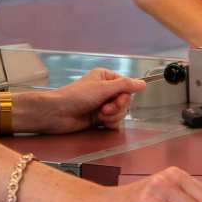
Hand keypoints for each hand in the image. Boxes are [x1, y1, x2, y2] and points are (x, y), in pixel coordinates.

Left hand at [30, 68, 144, 134]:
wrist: (58, 113)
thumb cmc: (76, 96)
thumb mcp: (103, 88)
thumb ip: (125, 86)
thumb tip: (143, 83)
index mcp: (105, 77)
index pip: (127, 87)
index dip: (124, 96)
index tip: (117, 99)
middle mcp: (104, 90)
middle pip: (126, 101)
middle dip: (117, 108)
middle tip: (104, 109)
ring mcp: (102, 104)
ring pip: (121, 113)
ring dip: (112, 116)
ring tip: (98, 115)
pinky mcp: (99, 118)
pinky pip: (114, 122)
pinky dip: (109, 123)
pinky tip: (98, 122)